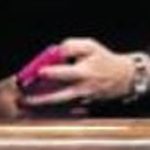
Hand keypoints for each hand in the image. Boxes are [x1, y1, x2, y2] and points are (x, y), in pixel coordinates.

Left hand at [22, 38, 149, 106]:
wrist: (124, 77)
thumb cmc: (104, 59)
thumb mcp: (90, 46)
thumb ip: (72, 46)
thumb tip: (56, 51)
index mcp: (84, 72)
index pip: (66, 73)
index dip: (52, 72)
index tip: (40, 71)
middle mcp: (83, 88)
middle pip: (60, 96)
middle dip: (42, 98)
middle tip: (26, 98)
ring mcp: (83, 98)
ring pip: (61, 103)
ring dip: (44, 103)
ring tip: (29, 101)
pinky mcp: (84, 103)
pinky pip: (66, 104)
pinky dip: (53, 103)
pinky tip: (40, 101)